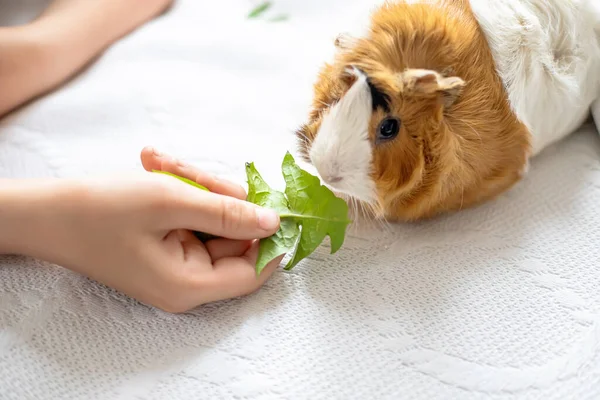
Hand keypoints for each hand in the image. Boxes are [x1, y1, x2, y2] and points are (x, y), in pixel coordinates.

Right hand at [6, 147, 283, 312]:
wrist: (43, 212)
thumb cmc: (100, 209)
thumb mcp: (170, 201)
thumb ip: (227, 212)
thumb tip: (274, 222)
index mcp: (190, 285)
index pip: (254, 270)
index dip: (270, 236)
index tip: (274, 199)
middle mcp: (187, 281)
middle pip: (233, 238)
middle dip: (218, 196)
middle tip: (187, 170)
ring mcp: (176, 264)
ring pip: (213, 221)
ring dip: (195, 186)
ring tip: (160, 162)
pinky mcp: (166, 247)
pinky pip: (191, 218)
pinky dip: (180, 191)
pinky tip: (155, 165)